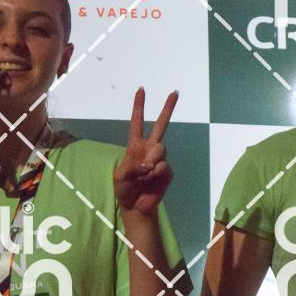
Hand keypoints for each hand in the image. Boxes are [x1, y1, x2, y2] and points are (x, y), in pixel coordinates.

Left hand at [113, 87, 177, 215]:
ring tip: (143, 174)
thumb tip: (148, 163)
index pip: (137, 123)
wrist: (136, 206)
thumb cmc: (124, 189)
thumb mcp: (120, 176)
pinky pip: (163, 165)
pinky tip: (150, 181)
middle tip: (175, 92)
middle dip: (168, 108)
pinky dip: (155, 173)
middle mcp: (149, 148)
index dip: (139, 107)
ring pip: (161, 148)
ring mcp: (160, 158)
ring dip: (151, 162)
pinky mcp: (167, 170)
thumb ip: (131, 166)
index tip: (141, 90)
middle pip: (161, 125)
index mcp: (135, 146)